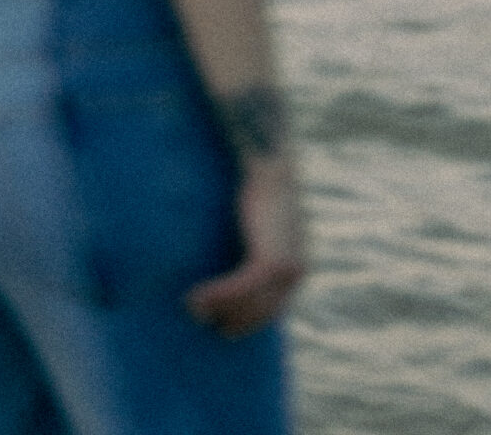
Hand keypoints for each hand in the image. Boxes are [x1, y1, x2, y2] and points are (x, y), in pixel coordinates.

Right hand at [185, 157, 306, 337]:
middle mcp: (297, 272)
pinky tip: (194, 296)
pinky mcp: (269, 260)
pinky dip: (216, 295)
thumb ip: (261, 246)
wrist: (273, 162)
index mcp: (298, 266)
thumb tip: (238, 261)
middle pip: (261, 313)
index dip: (247, 321)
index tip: (224, 327)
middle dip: (232, 322)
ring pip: (248, 305)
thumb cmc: (264, 188)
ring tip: (192, 307)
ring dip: (218, 309)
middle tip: (204, 320)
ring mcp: (286, 269)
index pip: (273, 309)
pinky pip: (239, 289)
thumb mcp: (267, 224)